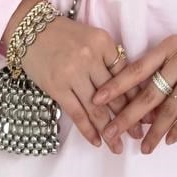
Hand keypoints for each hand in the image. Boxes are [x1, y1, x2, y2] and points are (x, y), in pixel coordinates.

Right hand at [13, 6, 137, 149]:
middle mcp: (90, 57)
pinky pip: (77, 113)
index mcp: (103, 42)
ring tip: (118, 147)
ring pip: (97, 108)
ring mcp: (73, 73)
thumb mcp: (92, 38)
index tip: (146, 114)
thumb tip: (129, 88)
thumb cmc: (64, 35)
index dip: (137, 97)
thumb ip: (108, 59)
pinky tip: (96, 142)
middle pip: (114, 94)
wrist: (30, 29)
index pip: (125, 75)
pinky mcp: (57, 87)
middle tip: (137, 135)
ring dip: (109, 131)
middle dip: (128, 118)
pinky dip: (88, 130)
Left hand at [92, 33, 176, 152]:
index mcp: (168, 47)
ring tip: (143, 148)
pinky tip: (168, 142)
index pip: (136, 68)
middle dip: (127, 116)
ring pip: (168, 108)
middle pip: (148, 92)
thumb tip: (142, 108)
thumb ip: (162, 74)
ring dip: (154, 131)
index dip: (116, 86)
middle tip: (111, 133)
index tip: (96, 100)